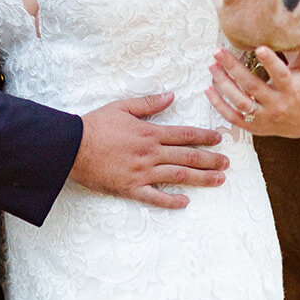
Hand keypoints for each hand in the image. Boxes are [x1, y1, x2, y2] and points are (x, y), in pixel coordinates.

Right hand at [70, 92, 228, 209]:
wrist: (72, 147)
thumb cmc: (95, 125)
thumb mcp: (122, 107)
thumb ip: (149, 103)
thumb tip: (171, 96)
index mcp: (150, 132)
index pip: (184, 134)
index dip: (203, 136)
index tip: (219, 139)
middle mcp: (151, 153)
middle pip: (187, 157)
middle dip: (210, 159)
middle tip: (228, 163)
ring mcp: (142, 173)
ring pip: (178, 176)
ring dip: (201, 178)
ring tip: (219, 180)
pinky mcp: (131, 188)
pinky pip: (155, 197)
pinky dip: (171, 201)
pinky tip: (185, 202)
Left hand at [207, 8, 299, 138]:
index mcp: (292, 89)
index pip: (281, 75)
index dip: (271, 62)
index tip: (259, 48)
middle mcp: (277, 104)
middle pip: (252, 86)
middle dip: (234, 69)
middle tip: (217, 51)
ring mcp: (264, 117)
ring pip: (240, 102)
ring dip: (223, 84)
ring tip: (211, 65)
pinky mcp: (253, 126)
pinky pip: (232, 117)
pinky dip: (218, 105)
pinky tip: (208, 88)